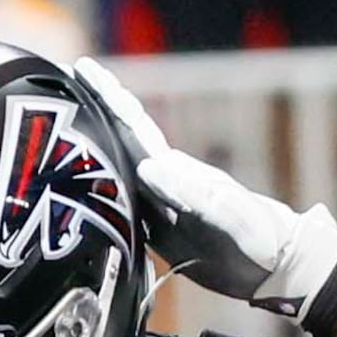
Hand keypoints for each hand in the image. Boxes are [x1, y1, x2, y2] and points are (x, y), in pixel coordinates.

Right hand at [70, 58, 336, 326]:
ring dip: (88, 155)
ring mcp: (161, 207)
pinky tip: (79, 195)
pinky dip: (97, 198)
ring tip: (58, 139)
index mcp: (179, 170)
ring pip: (115, 174)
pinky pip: (119, 210)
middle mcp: (166, 182)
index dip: (108, 98)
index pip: (135, 126)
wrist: (278, 268)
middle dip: (91, 114)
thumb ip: (192, 193)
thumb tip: (148, 168)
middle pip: (120, 142)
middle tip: (58, 87)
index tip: (83, 67)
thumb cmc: (262, 237)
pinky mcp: (161, 235)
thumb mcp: (231, 214)